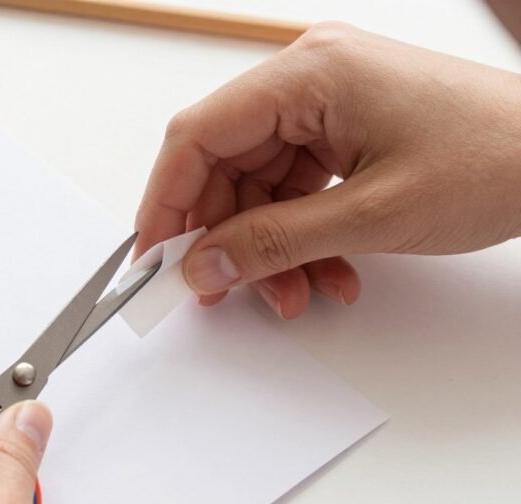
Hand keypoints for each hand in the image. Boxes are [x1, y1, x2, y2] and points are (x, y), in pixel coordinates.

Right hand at [136, 23, 520, 318]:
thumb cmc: (498, 159)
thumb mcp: (372, 216)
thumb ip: (273, 243)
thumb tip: (202, 266)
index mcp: (309, 74)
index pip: (199, 135)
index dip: (166, 201)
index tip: (153, 257)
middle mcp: (309, 79)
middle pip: (224, 164)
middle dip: (223, 236)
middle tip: (219, 290)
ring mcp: (327, 103)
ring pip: (258, 184)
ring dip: (266, 246)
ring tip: (291, 293)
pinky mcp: (344, 129)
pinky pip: (294, 188)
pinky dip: (298, 235)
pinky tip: (324, 271)